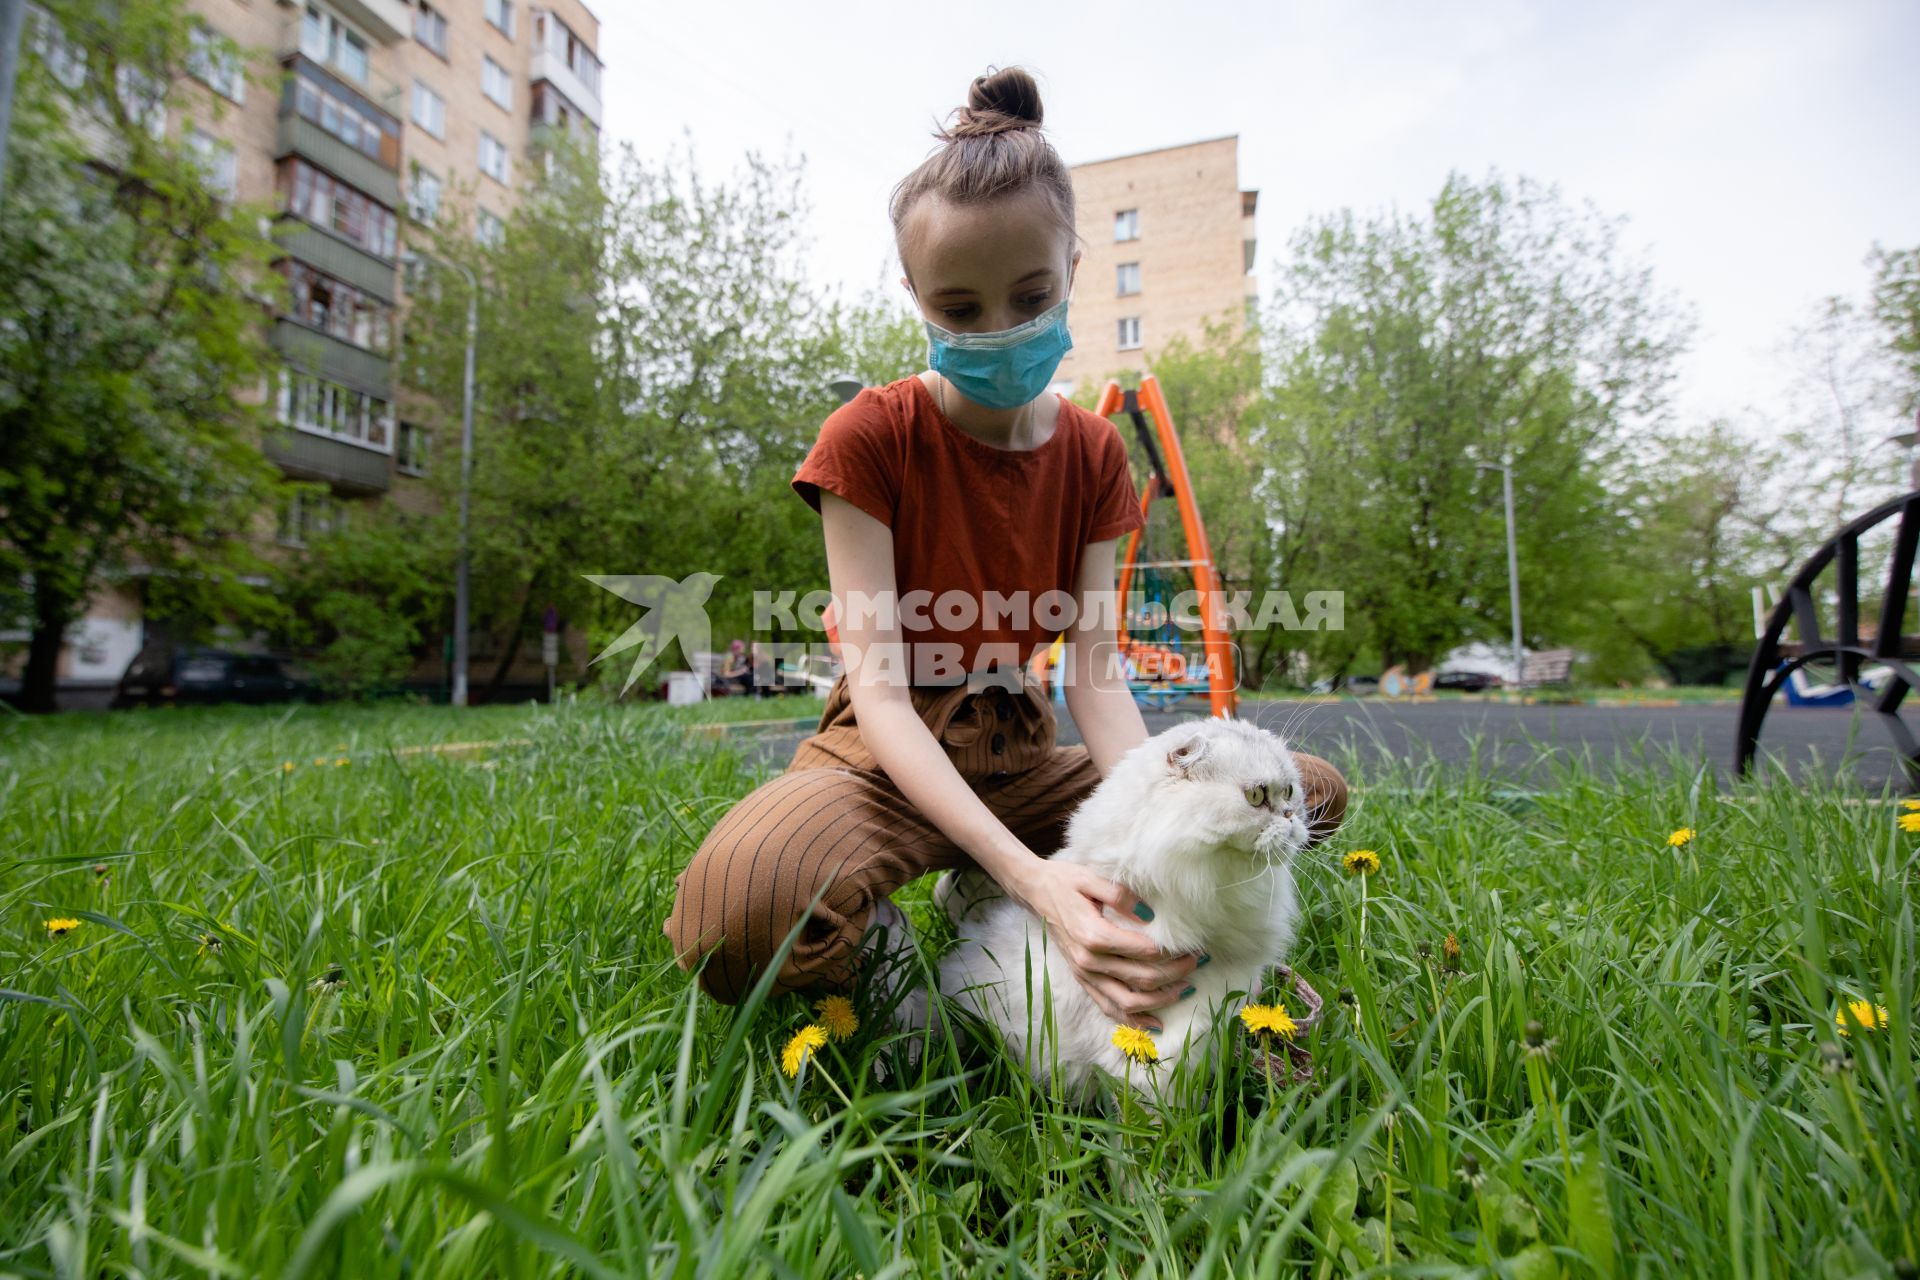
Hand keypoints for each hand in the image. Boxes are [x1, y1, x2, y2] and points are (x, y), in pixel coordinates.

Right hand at [1013, 858, 1198, 1031]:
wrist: (1036, 892)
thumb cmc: (1065, 882)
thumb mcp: (1092, 878)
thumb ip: (1121, 897)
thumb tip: (1150, 916)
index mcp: (1094, 935)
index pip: (1144, 953)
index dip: (1172, 954)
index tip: (1194, 948)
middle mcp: (1089, 961)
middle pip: (1141, 979)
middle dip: (1175, 975)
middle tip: (1197, 964)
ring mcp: (1085, 974)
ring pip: (1127, 1002)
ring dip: (1159, 1001)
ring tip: (1185, 990)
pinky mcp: (1082, 979)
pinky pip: (1108, 1007)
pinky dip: (1132, 1020)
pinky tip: (1154, 1024)